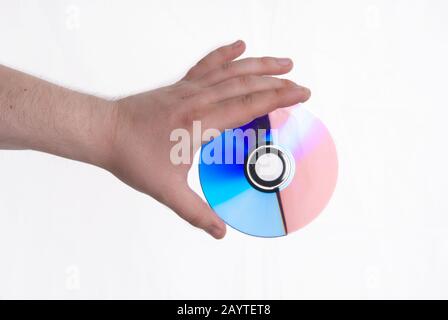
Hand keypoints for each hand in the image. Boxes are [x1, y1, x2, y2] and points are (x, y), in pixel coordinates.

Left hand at [106, 40, 310, 238]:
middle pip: (246, 84)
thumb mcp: (166, 191)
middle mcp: (198, 100)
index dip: (279, 98)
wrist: (104, 132)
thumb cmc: (132, 157)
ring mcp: (188, 90)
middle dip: (278, 81)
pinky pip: (207, 65)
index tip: (302, 93)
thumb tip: (220, 232)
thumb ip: (196, 212)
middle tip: (301, 83)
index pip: (249, 105)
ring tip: (283, 62)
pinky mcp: (180, 87)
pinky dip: (224, 54)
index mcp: (200, 123)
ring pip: (231, 70)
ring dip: (259, 64)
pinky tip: (238, 47)